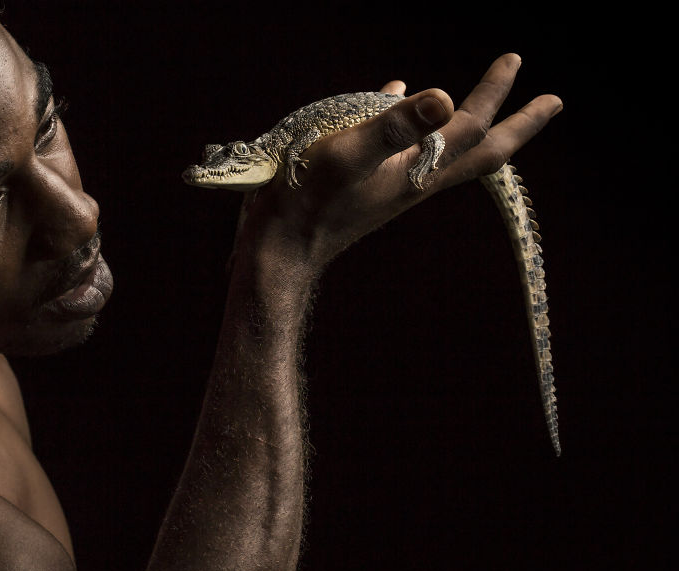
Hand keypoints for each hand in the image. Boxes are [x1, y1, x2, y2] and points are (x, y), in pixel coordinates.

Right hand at [237, 53, 561, 271]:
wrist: (281, 247)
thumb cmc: (309, 203)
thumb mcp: (348, 156)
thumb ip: (392, 127)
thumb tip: (444, 96)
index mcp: (419, 172)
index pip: (472, 128)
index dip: (495, 94)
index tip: (515, 61)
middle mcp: (415, 177)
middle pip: (479, 151)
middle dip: (517, 126)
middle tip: (550, 102)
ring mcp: (392, 180)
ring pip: (443, 147)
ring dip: (467, 123)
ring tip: (475, 99)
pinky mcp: (365, 179)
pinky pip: (393, 139)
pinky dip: (402, 115)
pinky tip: (392, 90)